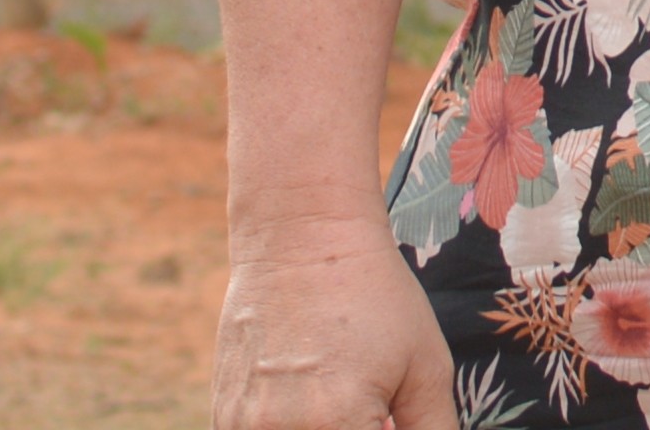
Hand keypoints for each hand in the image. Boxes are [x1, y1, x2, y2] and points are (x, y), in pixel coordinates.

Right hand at [211, 215, 453, 428]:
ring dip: (327, 429)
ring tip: (341, 399)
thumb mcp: (426, 366)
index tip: (390, 418)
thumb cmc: (374, 297)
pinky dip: (291, 428)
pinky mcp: (223, 417)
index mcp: (339, 424)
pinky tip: (310, 398)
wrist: (301, 239)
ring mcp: (243, 428)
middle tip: (375, 409)